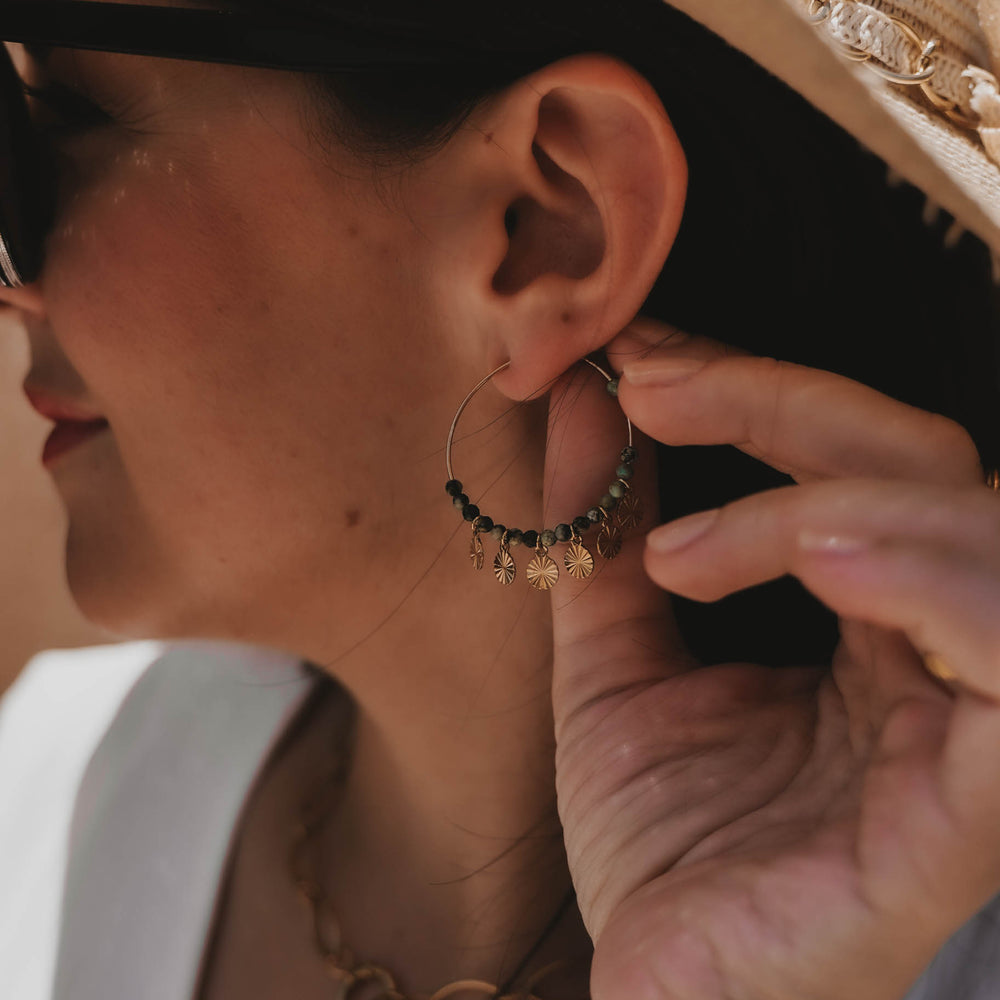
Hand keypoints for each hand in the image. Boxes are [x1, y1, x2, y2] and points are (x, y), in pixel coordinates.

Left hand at [545, 318, 999, 999]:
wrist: (671, 999)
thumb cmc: (659, 848)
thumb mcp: (610, 670)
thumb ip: (600, 541)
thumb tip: (582, 403)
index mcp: (867, 622)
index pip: (850, 457)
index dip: (749, 383)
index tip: (633, 357)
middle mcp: (937, 655)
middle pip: (916, 460)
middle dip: (775, 401)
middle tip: (646, 387)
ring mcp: (970, 727)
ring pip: (973, 531)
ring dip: (832, 483)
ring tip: (687, 530)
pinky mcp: (973, 809)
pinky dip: (927, 579)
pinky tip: (811, 557)